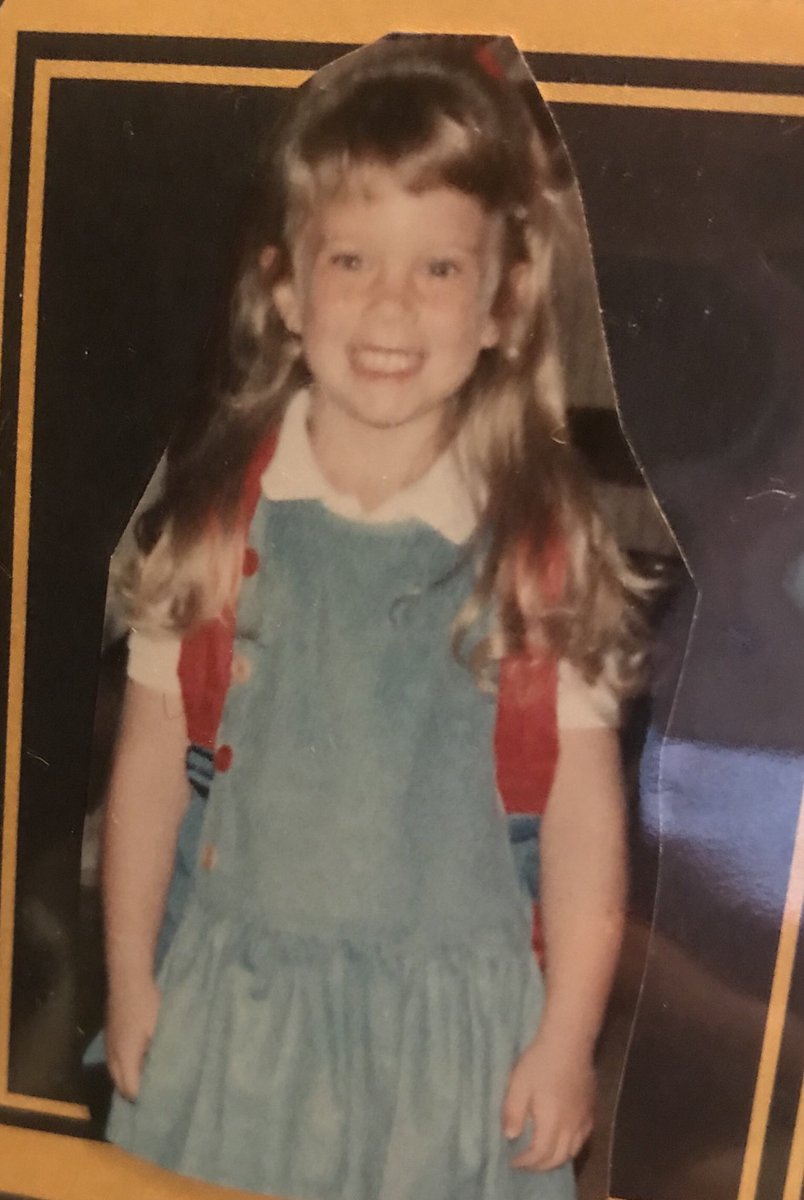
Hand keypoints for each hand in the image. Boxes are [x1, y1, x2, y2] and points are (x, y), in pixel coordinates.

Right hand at [105, 975, 160, 1100]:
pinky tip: (141, 1060)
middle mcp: (112, 1056)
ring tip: (149, 1079)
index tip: (161, 1100)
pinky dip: (126, 1066)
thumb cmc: (148, 1004)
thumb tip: (171, 1072)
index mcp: (125, 1058)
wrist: (128, 977)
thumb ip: (163, 1054)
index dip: (144, 1098)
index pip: (131, 1090)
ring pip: (116, 1072)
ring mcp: (108, 1044)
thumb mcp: (161, 1030)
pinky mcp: (110, 1034)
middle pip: (120, 1085)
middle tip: (155, 1093)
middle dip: (134, 1092)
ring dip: (129, 1078)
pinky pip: (116, 1060)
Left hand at [502, 1035, 594, 1170]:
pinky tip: (564, 1140)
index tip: (513, 1161)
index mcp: (551, 1123)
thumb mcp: (518, 1085)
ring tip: (543, 1156)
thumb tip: (510, 1137)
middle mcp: (570, 1127)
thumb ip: (512, 1113)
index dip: (526, 1162)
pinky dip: (572, 1147)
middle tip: (526, 1163)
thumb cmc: (540, 1062)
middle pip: (558, 1158)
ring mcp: (583, 1119)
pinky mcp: (591, 1109)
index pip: (540, 1154)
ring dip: (556, 1159)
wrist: (569, 1042)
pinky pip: (584, 1138)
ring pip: (573, 1151)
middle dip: (540, 1166)